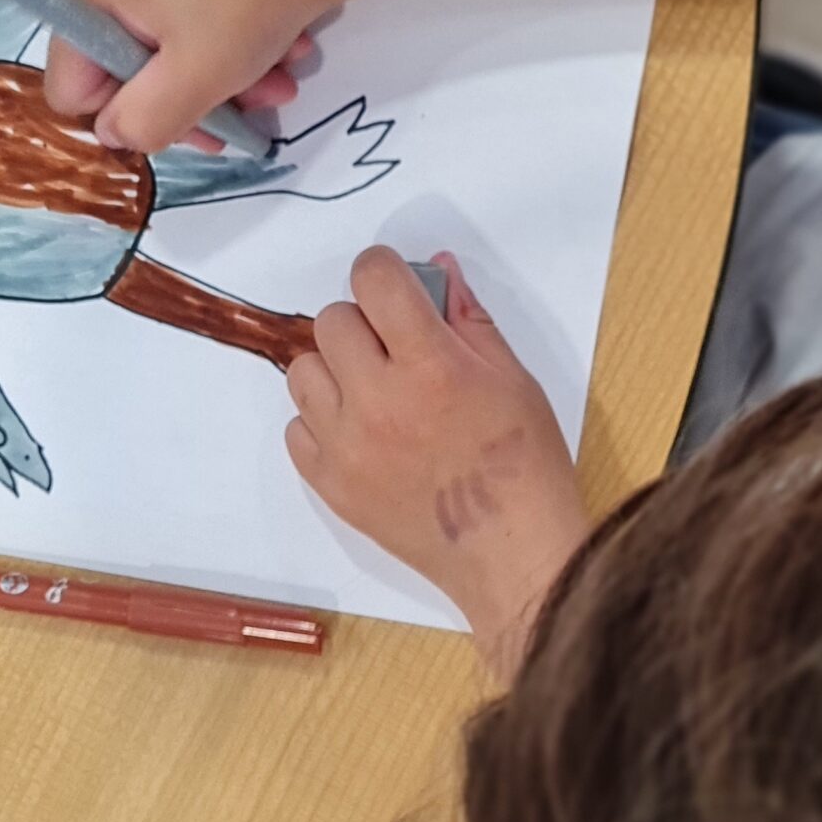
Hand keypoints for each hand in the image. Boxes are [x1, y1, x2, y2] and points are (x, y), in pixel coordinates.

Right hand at [46, 0, 331, 154]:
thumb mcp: (194, 78)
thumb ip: (144, 121)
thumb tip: (115, 134)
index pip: (73, 88)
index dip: (127, 118)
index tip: (183, 125)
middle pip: (124, 70)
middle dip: (187, 102)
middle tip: (242, 120)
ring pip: (166, 52)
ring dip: (222, 82)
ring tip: (276, 85)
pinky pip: (189, 21)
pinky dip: (231, 47)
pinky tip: (280, 53)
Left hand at [286, 250, 589, 676]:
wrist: (509, 552)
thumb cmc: (525, 464)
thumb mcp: (513, 378)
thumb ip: (468, 319)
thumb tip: (438, 269)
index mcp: (430, 365)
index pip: (374, 280)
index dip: (383, 270)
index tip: (393, 285)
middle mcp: (377, 400)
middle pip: (331, 321)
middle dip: (362, 323)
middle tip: (393, 349)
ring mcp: (346, 445)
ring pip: (303, 371)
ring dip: (335, 370)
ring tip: (372, 393)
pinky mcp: (330, 484)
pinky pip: (297, 428)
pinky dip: (323, 422)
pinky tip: (362, 434)